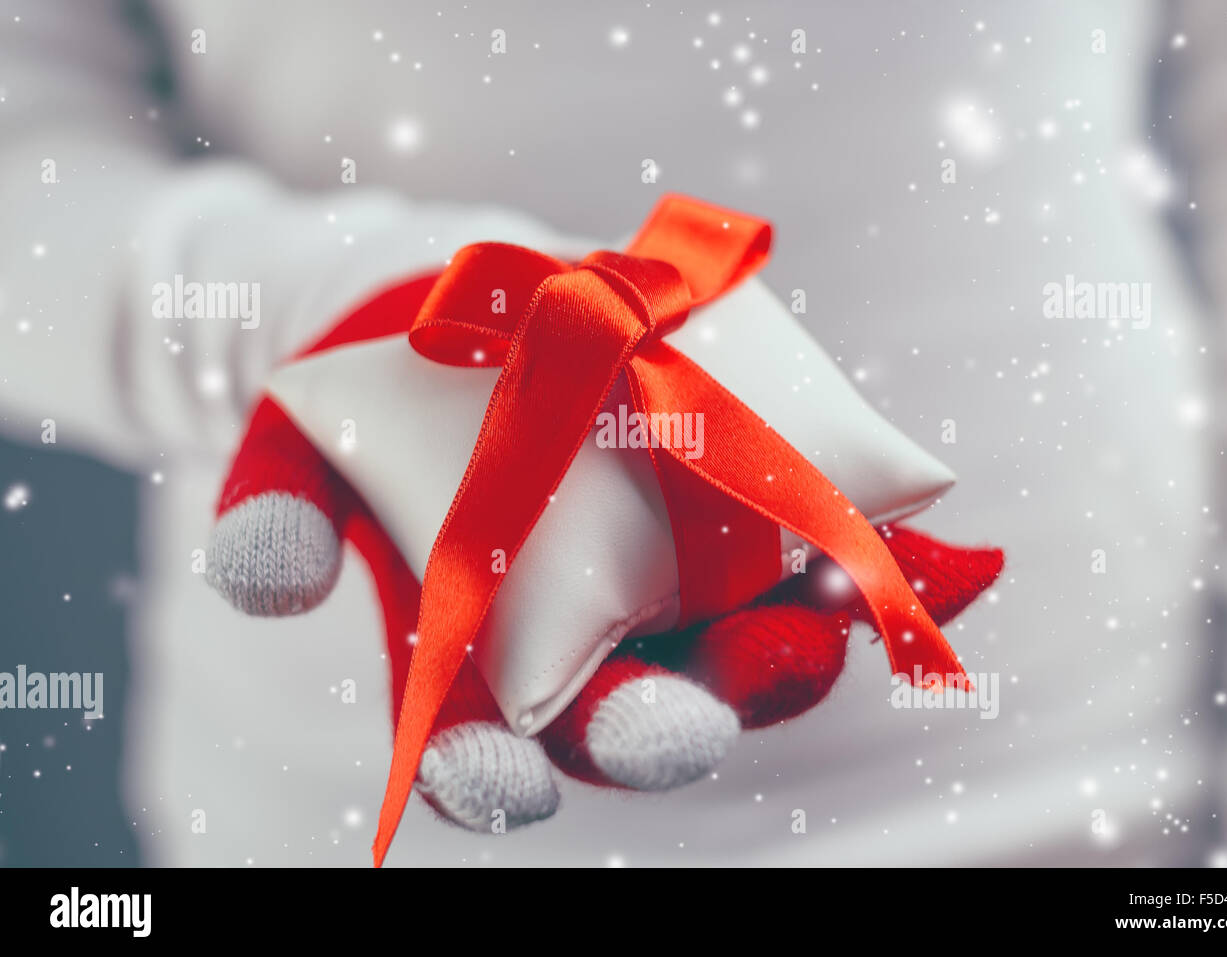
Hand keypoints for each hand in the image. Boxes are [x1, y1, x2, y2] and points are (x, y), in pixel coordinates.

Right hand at [205, 397, 1002, 831]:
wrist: (468, 304)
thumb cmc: (375, 382)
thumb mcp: (302, 434)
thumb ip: (278, 507)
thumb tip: (266, 578)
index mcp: (478, 656)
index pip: (481, 753)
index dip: (487, 780)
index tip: (499, 779)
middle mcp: (590, 641)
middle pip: (636, 723)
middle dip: (669, 726)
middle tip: (693, 708)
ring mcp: (679, 589)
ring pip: (744, 658)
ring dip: (797, 652)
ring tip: (835, 614)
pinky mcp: (750, 522)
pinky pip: (828, 563)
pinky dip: (890, 568)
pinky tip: (956, 560)